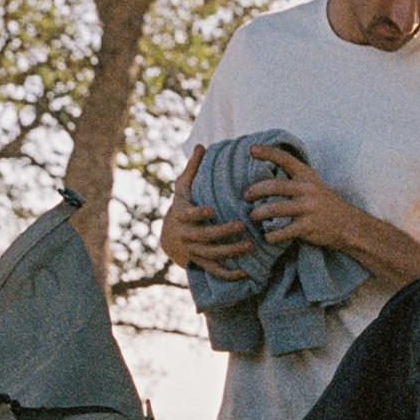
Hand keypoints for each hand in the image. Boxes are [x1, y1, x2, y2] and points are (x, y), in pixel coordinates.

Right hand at [160, 145, 253, 277]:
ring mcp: (194, 251)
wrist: (170, 235)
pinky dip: (229, 274)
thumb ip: (193, 169)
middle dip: (223, 233)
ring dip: (231, 252)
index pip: (188, 215)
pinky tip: (245, 273)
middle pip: (204, 237)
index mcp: (181, 215)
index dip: (198, 214)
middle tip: (242, 226)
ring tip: (250, 246)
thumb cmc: (182, 205)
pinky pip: (215, 271)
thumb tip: (201, 145)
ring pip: (212, 255)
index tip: (211, 209)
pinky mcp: (201, 263)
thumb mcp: (183, 187)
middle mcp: (186, 235)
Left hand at [244, 143, 361, 252]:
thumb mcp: (313, 184)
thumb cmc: (324, 203)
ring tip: (253, 217)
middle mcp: (308, 189)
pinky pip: (284, 231)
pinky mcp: (308, 227)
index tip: (251, 149)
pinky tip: (267, 237)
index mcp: (307, 175)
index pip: (285, 158)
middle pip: (274, 186)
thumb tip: (264, 175)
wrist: (348, 224)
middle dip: (255, 191)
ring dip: (258, 214)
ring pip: (275, 209)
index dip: (267, 153)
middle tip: (246, 196)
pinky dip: (271, 235)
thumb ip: (294, 178)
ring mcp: (308, 208)